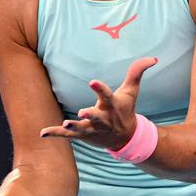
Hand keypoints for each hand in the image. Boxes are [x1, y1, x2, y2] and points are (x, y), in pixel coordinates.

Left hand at [40, 57, 157, 149]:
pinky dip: (55, 133)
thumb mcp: (131, 91)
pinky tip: (42, 133)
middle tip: (82, 112)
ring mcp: (92, 129)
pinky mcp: (82, 135)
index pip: (106, 96)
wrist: (126, 138)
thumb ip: (137, 72)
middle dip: (90, 115)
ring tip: (65, 124)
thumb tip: (153, 58)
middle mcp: (102, 119)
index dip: (99, 88)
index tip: (92, 81)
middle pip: (96, 117)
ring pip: (81, 129)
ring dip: (73, 127)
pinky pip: (67, 135)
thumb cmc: (126, 109)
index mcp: (111, 106)